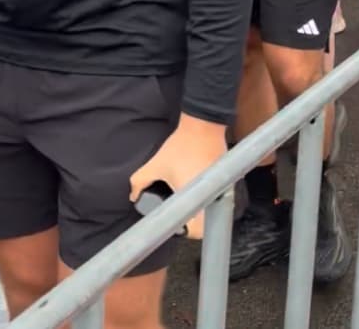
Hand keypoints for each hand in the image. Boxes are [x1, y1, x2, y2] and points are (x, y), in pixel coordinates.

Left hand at [129, 116, 226, 238]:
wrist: (203, 125)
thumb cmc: (181, 145)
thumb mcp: (156, 164)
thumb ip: (140, 181)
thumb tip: (133, 195)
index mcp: (196, 198)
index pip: (198, 232)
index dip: (186, 232)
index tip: (178, 224)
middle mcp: (213, 198)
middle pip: (207, 224)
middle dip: (195, 223)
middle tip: (182, 214)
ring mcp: (222, 190)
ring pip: (214, 211)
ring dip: (203, 210)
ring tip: (189, 198)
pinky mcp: (226, 181)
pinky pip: (217, 197)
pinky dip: (208, 196)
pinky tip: (197, 185)